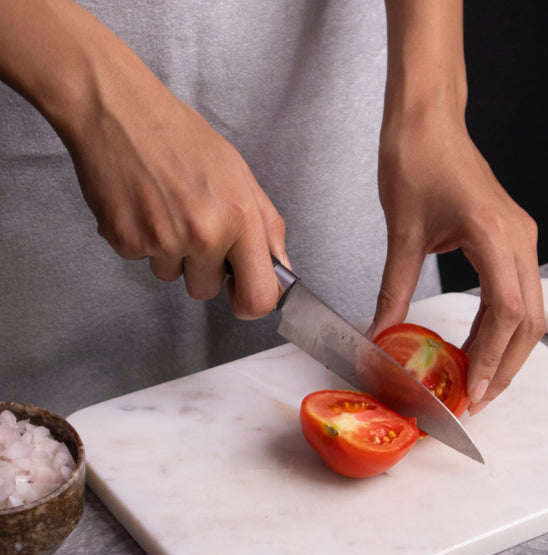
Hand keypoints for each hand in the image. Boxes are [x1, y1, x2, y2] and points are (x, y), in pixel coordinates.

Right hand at [0, 1, 286, 318]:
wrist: (117, 108)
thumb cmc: (180, 136)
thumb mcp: (239, 174)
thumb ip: (266, 227)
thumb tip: (280, 269)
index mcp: (239, 219)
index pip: (258, 297)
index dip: (250, 304)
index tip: (241, 295)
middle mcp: (203, 234)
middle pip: (206, 292)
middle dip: (201, 270)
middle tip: (192, 226)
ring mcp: (162, 240)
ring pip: (171, 276)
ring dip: (169, 253)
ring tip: (164, 207)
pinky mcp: (125, 240)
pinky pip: (140, 260)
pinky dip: (140, 238)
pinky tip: (141, 204)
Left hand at [372, 111, 544, 412]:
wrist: (429, 119)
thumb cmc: (416, 159)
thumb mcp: (402, 233)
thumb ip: (394, 291)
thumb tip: (381, 337)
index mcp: (495, 235)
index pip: (507, 313)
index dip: (493, 358)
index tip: (474, 391)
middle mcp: (520, 239)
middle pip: (531, 321)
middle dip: (507, 366)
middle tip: (479, 398)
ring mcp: (522, 239)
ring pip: (530, 311)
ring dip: (507, 350)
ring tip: (479, 381)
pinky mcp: (513, 240)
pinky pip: (517, 294)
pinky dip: (500, 326)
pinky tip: (477, 346)